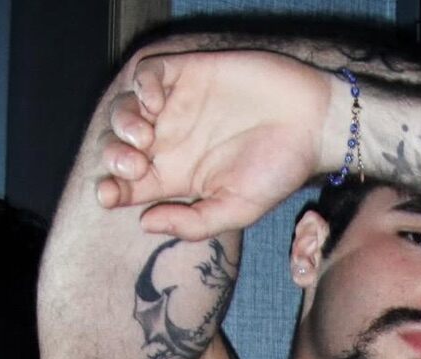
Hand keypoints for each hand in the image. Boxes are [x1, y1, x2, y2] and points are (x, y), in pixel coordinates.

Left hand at [98, 50, 330, 238]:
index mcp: (178, 178)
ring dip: (122, 123)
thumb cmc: (279, 172)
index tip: (109, 195)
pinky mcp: (189, 74)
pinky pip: (148, 74)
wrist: (311, 125)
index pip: (130, 185)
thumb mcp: (236, 210)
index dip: (111, 189)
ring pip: (127, 110)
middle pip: (120, 147)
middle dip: (114, 156)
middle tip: (134, 163)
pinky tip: (155, 103)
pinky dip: (141, 86)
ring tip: (143, 136)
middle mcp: (172, 143)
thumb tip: (144, 223)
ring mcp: (178, 107)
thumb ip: (193, 223)